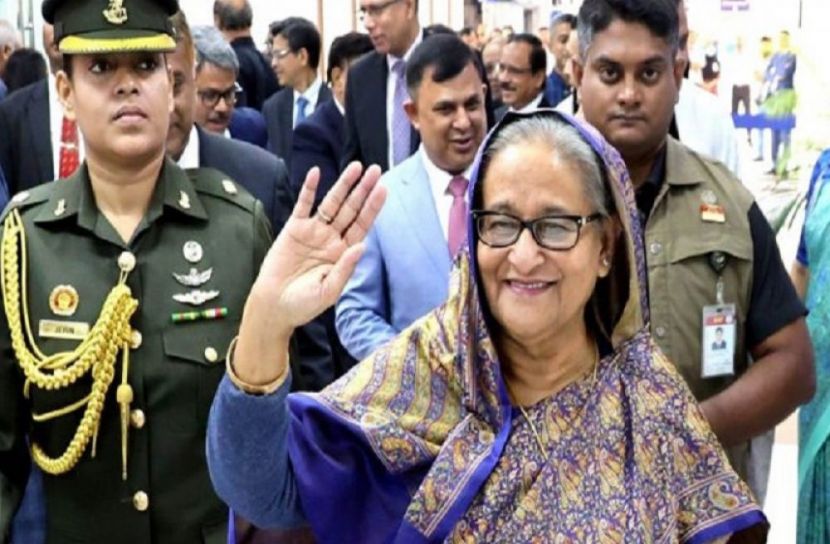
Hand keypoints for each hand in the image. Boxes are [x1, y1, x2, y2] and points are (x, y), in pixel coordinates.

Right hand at [251, 162, 385, 335]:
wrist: (274, 305)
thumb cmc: (304, 304)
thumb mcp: (329, 291)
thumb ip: (345, 269)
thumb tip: (362, 246)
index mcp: (343, 253)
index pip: (362, 225)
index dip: (372, 207)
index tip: (383, 189)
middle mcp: (331, 238)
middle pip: (351, 209)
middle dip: (363, 190)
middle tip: (376, 170)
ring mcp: (313, 231)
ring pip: (331, 203)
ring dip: (343, 185)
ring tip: (356, 167)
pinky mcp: (293, 229)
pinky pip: (303, 205)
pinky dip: (309, 189)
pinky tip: (316, 173)